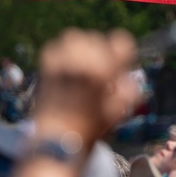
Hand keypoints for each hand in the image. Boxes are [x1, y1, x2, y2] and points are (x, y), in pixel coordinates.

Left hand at [34, 28, 136, 142]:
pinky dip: (63, 52)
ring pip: (76, 37)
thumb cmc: (90, 129)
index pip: (121, 42)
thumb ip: (129, 90)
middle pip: (98, 39)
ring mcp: (62, 62)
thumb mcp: (118, 112)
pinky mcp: (46, 67)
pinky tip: (66, 67)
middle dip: (102, 52)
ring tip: (82, 64)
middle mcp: (82, 61)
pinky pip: (56, 46)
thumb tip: (129, 78)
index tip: (121, 63)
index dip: (123, 52)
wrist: (57, 139)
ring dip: (82, 48)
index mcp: (103, 71)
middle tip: (100, 69)